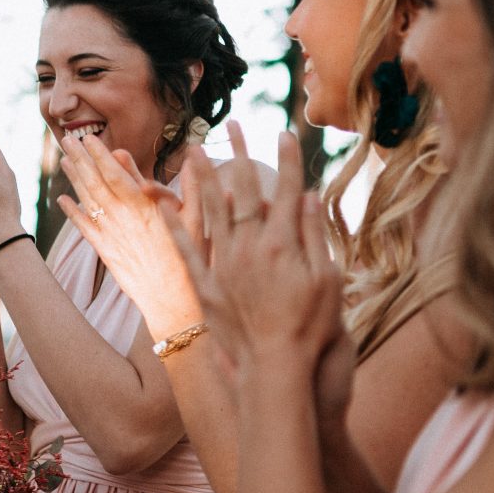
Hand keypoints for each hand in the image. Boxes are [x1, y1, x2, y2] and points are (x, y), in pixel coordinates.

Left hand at [55, 131, 201, 336]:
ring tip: (63, 161)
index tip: (88, 138)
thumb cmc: (192, 257)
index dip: (100, 153)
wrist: (175, 300)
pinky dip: (72, 212)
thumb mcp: (196, 216)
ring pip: (87, 201)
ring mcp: (111, 234)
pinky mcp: (106, 252)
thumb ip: (189, 183)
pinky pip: (84, 228)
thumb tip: (192, 152)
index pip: (115, 172)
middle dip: (81, 159)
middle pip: (95, 182)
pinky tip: (62, 200)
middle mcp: (122, 217)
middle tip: (67, 140)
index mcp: (144, 205)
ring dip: (74, 179)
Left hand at [168, 128, 344, 381]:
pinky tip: (166, 204)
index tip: (284, 132)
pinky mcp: (206, 288)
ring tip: (196, 151)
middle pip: (245, 192)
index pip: (285, 192)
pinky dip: (176, 226)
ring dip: (204, 180)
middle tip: (234, 125)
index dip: (286, 161)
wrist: (277, 368)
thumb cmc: (313, 328)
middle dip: (241, 155)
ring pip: (212, 213)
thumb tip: (307, 197)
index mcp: (284, 244)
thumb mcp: (328, 281)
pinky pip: (187, 251)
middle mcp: (250, 249)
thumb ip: (315, 237)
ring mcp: (225, 266)